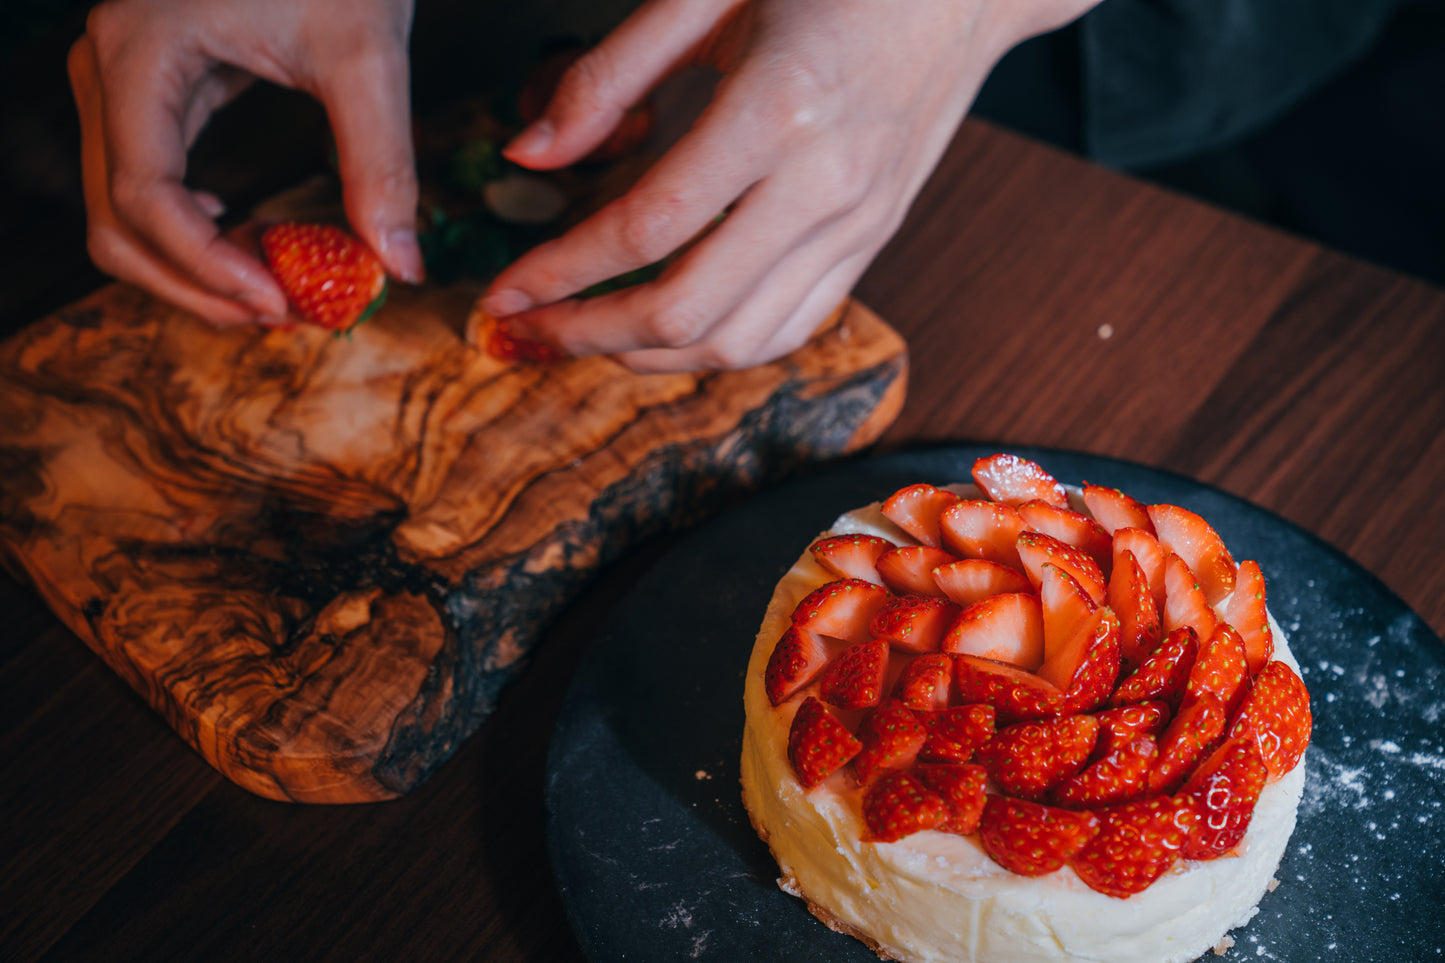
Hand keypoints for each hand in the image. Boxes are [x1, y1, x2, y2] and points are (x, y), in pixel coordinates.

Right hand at [68, 0, 422, 325]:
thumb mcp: (365, 56)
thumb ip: (382, 164)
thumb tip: (400, 264)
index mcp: (140, 53)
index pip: (146, 199)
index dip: (208, 269)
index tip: (282, 304)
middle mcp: (105, 69)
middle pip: (116, 224)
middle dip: (198, 286)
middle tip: (286, 316)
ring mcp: (116, 83)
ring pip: (122, 216)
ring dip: (195, 271)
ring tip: (281, 291)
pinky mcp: (144, 92)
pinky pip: (146, 187)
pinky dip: (196, 234)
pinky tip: (254, 246)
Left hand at [484, 0, 1095, 371]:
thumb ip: (609, 74)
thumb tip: (528, 155)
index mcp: (777, 110)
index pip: (647, 227)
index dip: (562, 272)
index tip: (504, 292)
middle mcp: (825, 186)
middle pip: (689, 308)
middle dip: (589, 334)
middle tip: (526, 332)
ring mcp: (859, 226)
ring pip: (741, 340)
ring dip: (649, 356)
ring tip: (584, 339)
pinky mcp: (872, 243)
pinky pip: (790, 328)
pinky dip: (718, 348)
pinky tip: (669, 333)